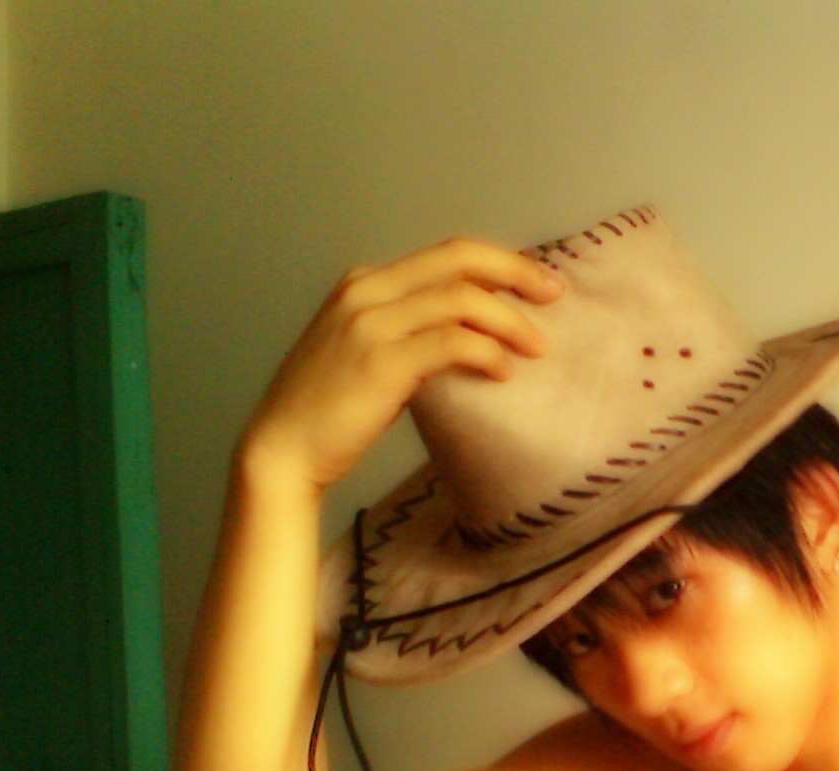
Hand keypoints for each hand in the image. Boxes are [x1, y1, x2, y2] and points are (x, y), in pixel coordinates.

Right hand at [236, 236, 563, 493]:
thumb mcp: (371, 350)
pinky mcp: (382, 361)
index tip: (537, 283)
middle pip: (459, 260)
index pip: (447, 254)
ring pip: (462, 300)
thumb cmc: (333, 407)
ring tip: (537, 348)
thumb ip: (413, 330)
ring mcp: (371, 323)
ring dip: (510, 321)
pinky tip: (502, 371)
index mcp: (367, 282)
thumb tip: (474, 331)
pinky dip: (487, 352)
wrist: (283, 447)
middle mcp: (367, 290)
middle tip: (556, 295)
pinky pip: (452, 342)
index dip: (500, 262)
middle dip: (516, 272)